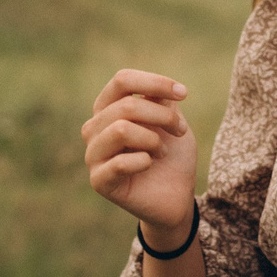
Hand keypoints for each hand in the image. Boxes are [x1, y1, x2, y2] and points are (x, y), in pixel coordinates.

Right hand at [83, 69, 197, 236]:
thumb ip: (159, 100)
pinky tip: (149, 165)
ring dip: (152, 139)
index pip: (122, 80)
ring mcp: (93, 154)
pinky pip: (120, 162)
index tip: (184, 94)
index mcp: (108, 108)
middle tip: (180, 131)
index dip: (155, 82)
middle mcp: (94, 128)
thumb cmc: (170, 154)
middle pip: (127, 105)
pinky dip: (144, 161)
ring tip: (162, 151)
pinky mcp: (99, 180)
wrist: (176, 196)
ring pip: (121, 129)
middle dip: (162, 116)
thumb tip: (151, 89)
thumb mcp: (171, 120)